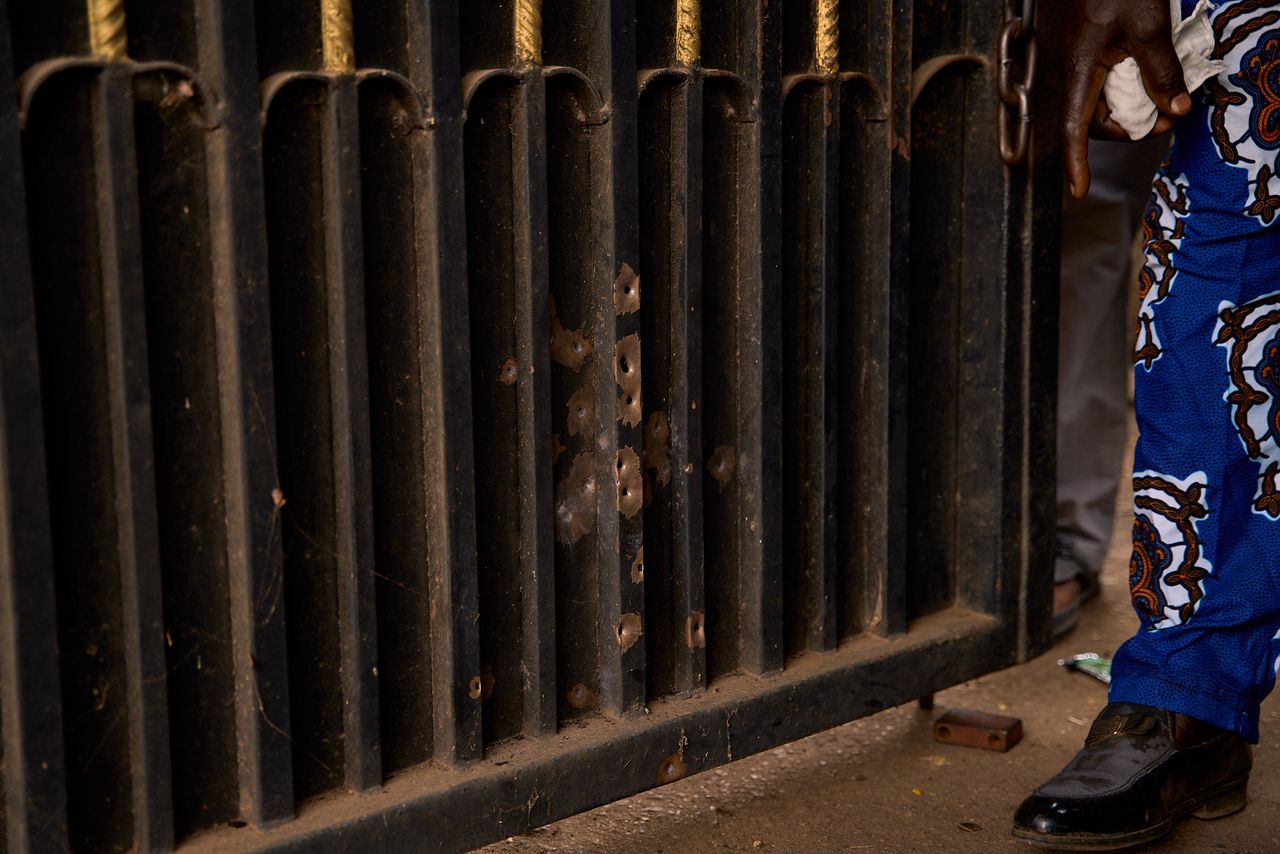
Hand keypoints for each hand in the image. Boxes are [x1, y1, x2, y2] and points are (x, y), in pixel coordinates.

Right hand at [1062, 0, 1191, 197]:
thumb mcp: (1148, 26)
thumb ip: (1162, 71)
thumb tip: (1175, 109)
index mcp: (1079, 70)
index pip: (1074, 128)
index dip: (1076, 162)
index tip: (1079, 190)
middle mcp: (1069, 70)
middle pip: (1091, 118)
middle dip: (1127, 129)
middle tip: (1167, 122)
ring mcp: (1073, 58)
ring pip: (1096, 100)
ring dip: (1127, 108)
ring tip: (1162, 99)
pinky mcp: (1080, 47)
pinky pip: (1097, 80)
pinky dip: (1121, 87)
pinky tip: (1145, 75)